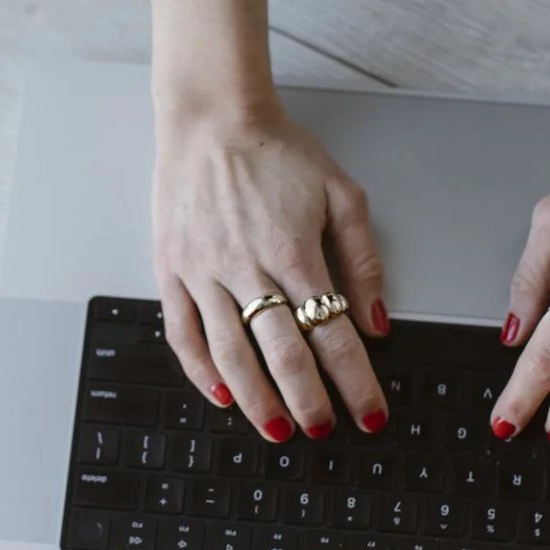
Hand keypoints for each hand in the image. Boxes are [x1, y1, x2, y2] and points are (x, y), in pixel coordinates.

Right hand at [153, 99, 391, 443]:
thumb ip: (363, 258)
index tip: (369, 413)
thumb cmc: (276, 151)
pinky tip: (221, 396)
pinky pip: (182, 332)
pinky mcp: (172, 268)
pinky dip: (201, 371)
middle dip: (309, 402)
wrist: (211, 118)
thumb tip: (376, 320)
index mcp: (294, 251)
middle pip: (283, 353)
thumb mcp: (341, 192)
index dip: (355, 382)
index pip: (333, 333)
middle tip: (324, 431)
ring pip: (231, 353)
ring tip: (278, 430)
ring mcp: (203, 271)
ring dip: (257, 400)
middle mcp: (246, 267)